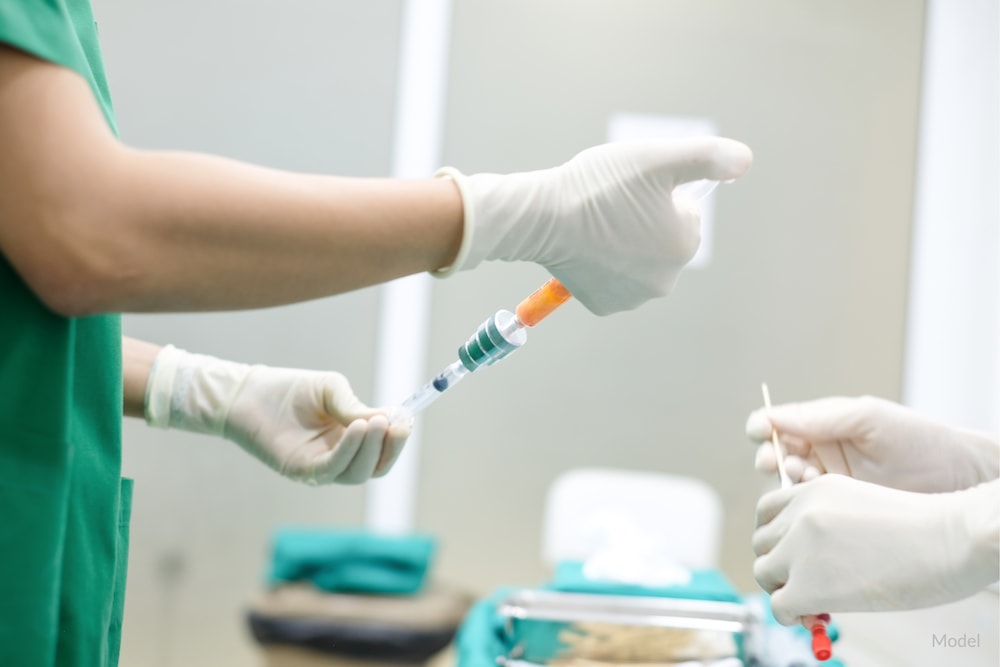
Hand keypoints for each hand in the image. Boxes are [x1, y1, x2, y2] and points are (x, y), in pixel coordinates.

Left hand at [145, 346, 409, 484]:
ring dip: (370, 449)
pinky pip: (332, 469)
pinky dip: (349, 451)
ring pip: (357, 472)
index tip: (407, 420)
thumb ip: (355, 407)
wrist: (248, 392)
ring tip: (376, 421)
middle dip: (389, 448)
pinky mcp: (300, 471)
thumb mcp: (330, 390)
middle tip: (395, 423)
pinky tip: (357, 429)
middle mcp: (337, 458)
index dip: (396, 441)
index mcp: (348, 440)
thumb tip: (384, 420)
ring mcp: (319, 468)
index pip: (380, 452)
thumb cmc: (289, 389)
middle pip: (374, 468)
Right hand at [435, 137, 752, 315]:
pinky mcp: (604, 305)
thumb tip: (746, 160)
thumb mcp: (659, 157)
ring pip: (637, 262)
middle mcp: (666, 281)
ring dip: (623, 246)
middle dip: (643, 224)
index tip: (630, 190)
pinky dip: (602, 266)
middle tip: (611, 206)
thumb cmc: (600, 185)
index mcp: (685, 245)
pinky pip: (612, 281)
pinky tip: (586, 248)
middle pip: (661, 242)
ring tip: (596, 225)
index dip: (657, 195)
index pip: (682, 214)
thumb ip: (709, 157)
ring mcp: (633, 298)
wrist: (543, 218)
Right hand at [746, 396, 998, 492]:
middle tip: (773, 463)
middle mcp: (820, 453)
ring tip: (804, 479)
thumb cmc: (918, 439)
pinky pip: (805, 508)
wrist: (957, 479)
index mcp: (824, 426)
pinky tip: (814, 499)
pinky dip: (800, 504)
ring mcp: (828, 482)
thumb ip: (820, 417)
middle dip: (769, 457)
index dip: (764, 426)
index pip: (780, 424)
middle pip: (776, 454)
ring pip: (786, 483)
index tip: (759, 431)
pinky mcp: (837, 509)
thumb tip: (773, 417)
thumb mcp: (867, 417)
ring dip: (786, 480)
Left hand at [754, 475, 999, 623]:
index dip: (777, 536)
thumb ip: (826, 525)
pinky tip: (813, 614)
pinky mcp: (809, 585)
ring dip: (783, 588)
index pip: (768, 511)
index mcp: (813, 490)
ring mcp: (801, 548)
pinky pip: (778, 605)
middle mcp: (800, 514)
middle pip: (762, 543)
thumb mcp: (861, 508)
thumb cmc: (924, 530)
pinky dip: (791, 615)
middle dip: (779, 564)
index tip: (793, 554)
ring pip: (764, 572)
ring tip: (812, 600)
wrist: (952, 540)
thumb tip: (805, 564)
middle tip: (804, 582)